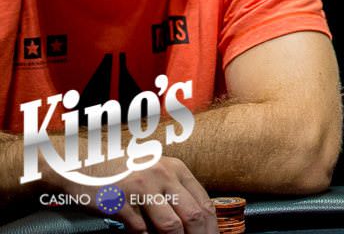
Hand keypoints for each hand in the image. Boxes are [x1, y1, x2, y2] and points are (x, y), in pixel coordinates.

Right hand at [51, 156, 216, 233]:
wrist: (85, 164)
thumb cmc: (125, 173)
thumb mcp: (158, 174)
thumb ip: (176, 193)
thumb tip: (198, 222)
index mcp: (177, 170)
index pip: (204, 203)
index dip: (211, 227)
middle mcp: (164, 175)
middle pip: (192, 215)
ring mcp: (142, 188)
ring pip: (170, 225)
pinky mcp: (120, 201)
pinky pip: (141, 229)